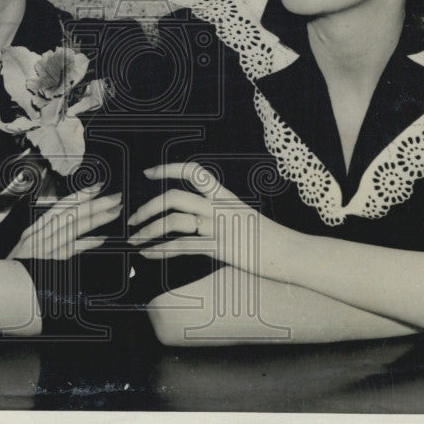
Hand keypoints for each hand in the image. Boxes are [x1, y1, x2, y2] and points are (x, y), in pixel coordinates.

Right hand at [7, 183, 121, 259]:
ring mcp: (44, 249)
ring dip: (96, 219)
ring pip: (73, 228)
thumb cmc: (19, 267)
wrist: (3, 287)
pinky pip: (72, 251)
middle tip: (116, 197)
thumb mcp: (31, 246)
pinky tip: (102, 239)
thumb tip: (74, 221)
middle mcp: (39, 235)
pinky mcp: (49, 264)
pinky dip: (88, 244)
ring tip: (114, 212)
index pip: (61, 205)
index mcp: (36, 228)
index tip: (98, 185)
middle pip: (71, 213)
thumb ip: (49, 234)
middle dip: (95, 203)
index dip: (81, 194)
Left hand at [127, 162, 266, 268]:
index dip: (168, 169)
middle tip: (132, 218)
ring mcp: (219, 227)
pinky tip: (149, 254)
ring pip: (175, 221)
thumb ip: (220, 213)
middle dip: (148, 206)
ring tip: (136, 240)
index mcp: (224, 196)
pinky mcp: (220, 248)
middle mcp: (219, 207)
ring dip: (149, 230)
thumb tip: (198, 219)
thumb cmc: (267, 237)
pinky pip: (183, 247)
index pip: (194, 172)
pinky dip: (161, 250)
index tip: (148, 173)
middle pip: (175, 197)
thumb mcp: (242, 216)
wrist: (291, 252)